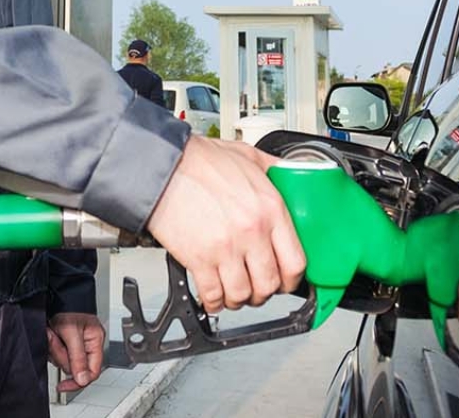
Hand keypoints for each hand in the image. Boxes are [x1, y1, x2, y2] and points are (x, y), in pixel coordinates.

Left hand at [47, 312, 104, 391]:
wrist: (55, 294)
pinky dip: (50, 346)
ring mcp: (74, 345)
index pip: (92, 372)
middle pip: (73, 367)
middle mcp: (86, 345)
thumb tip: (83, 380)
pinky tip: (50, 333)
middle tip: (55, 339)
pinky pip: (56, 354)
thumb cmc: (68, 307)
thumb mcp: (72, 332)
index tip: (64, 385)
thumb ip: (78, 357)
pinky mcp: (63, 343)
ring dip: (54, 348)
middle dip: (61, 355)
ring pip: (62, 361)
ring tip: (52, 332)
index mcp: (95, 342)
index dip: (78, 381)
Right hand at [145, 136, 306, 314]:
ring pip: (242, 295)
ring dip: (239, 299)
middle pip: (270, 284)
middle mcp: (251, 231)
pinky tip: (213, 295)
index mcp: (269, 208)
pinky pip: (212, 296)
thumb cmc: (200, 161)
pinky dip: (214, 302)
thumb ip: (273, 170)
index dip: (292, 279)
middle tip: (257, 287)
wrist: (162, 166)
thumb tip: (288, 175)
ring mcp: (225, 248)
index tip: (285, 279)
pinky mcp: (198, 259)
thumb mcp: (248, 156)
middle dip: (264, 292)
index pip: (296, 262)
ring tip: (234, 292)